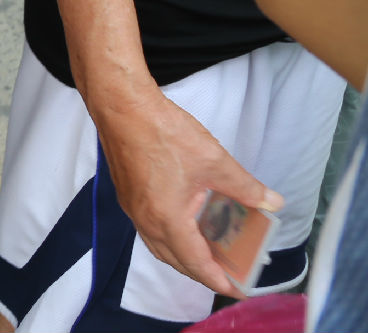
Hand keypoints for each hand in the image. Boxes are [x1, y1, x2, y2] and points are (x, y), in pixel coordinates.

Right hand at [93, 87, 284, 295]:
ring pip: (159, 245)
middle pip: (174, 260)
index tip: (237, 289)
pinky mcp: (127, 194)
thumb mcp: (215, 161)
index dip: (218, 279)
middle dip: (201, 272)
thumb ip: (246, 187)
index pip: (195, 263)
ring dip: (184, 255)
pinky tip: (186, 223)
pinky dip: (171, 237)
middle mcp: (146, 220)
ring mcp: (133, 208)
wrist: (122, 107)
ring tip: (209, 253)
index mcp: (167, 218)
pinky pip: (150, 229)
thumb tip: (273, 203)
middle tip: (227, 273)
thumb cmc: (165, 133)